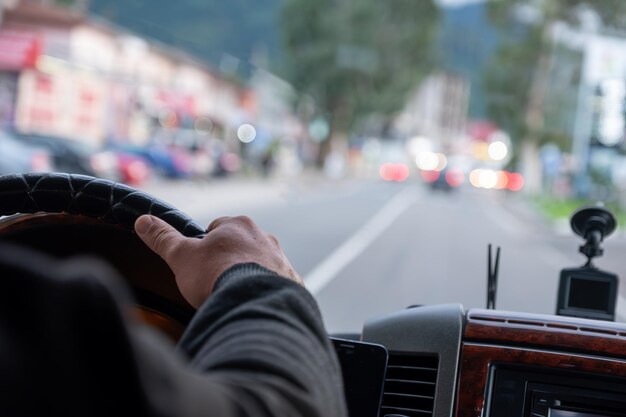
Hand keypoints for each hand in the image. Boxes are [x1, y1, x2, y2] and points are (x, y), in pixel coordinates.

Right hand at [134, 215, 302, 308]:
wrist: (253, 304)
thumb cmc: (216, 275)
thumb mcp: (181, 256)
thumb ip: (163, 238)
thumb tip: (143, 220)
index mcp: (238, 226)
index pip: (218, 228)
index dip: (206, 245)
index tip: (200, 262)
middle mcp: (264, 237)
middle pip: (241, 245)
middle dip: (230, 260)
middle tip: (215, 281)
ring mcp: (281, 260)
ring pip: (260, 264)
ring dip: (249, 275)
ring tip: (234, 295)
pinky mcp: (292, 283)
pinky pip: (277, 285)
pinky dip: (265, 293)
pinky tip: (253, 305)